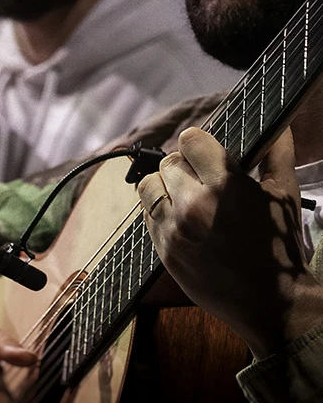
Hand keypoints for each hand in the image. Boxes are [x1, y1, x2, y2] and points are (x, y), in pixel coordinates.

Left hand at [138, 127, 322, 359]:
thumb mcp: (285, 195)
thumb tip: (279, 124)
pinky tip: (181, 219)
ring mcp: (174, 229)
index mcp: (224, 184)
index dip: (201, 145)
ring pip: (149, 185)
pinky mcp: (163, 251)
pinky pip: (146, 214)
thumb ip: (277, 153)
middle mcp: (194, 204)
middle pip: (169, 161)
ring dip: (166, 186)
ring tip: (187, 198)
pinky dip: (159, 211)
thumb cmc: (281, 247)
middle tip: (203, 181)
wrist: (273, 306)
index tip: (209, 156)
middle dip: (186, 166)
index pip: (190, 139)